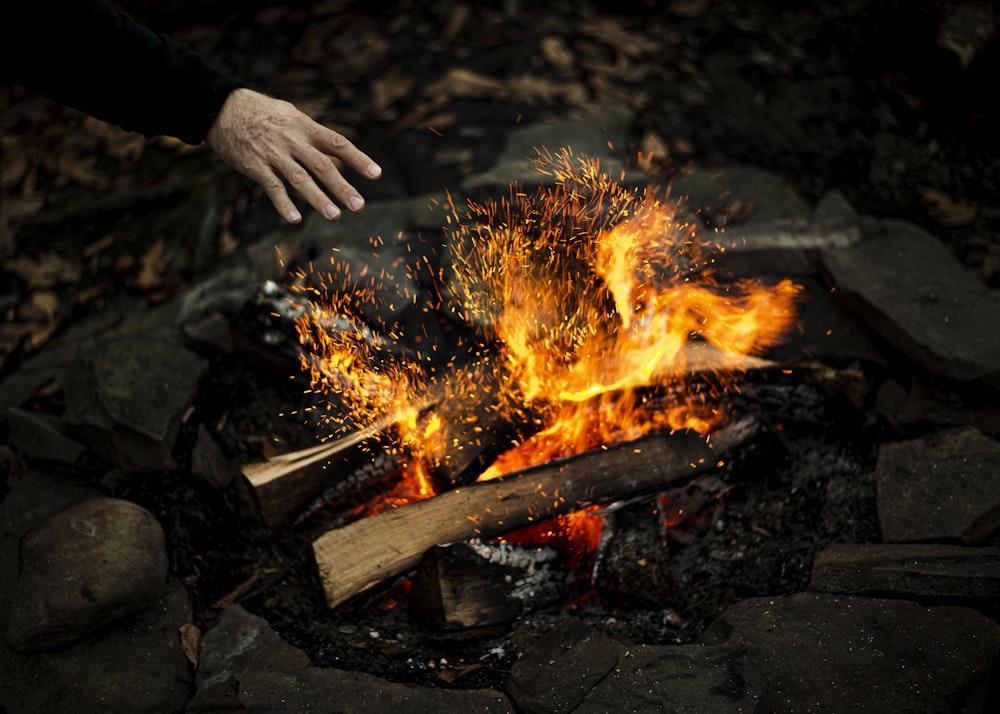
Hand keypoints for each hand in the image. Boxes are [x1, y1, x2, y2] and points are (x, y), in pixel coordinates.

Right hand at [206, 88, 380, 223]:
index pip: (337, 143)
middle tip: (359, 206)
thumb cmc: (262, 113)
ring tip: (335, 216)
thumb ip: (312, 134)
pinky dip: (283, 204)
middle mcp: (292, 140)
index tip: (376, 174)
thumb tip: (335, 150)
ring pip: (299, 179)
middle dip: (342, 187)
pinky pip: (272, 187)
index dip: (358, 158)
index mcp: (305, 127)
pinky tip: (294, 220)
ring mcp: (273, 153)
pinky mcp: (254, 165)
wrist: (221, 107)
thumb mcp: (290, 114)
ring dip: (318, 199)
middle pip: (322, 165)